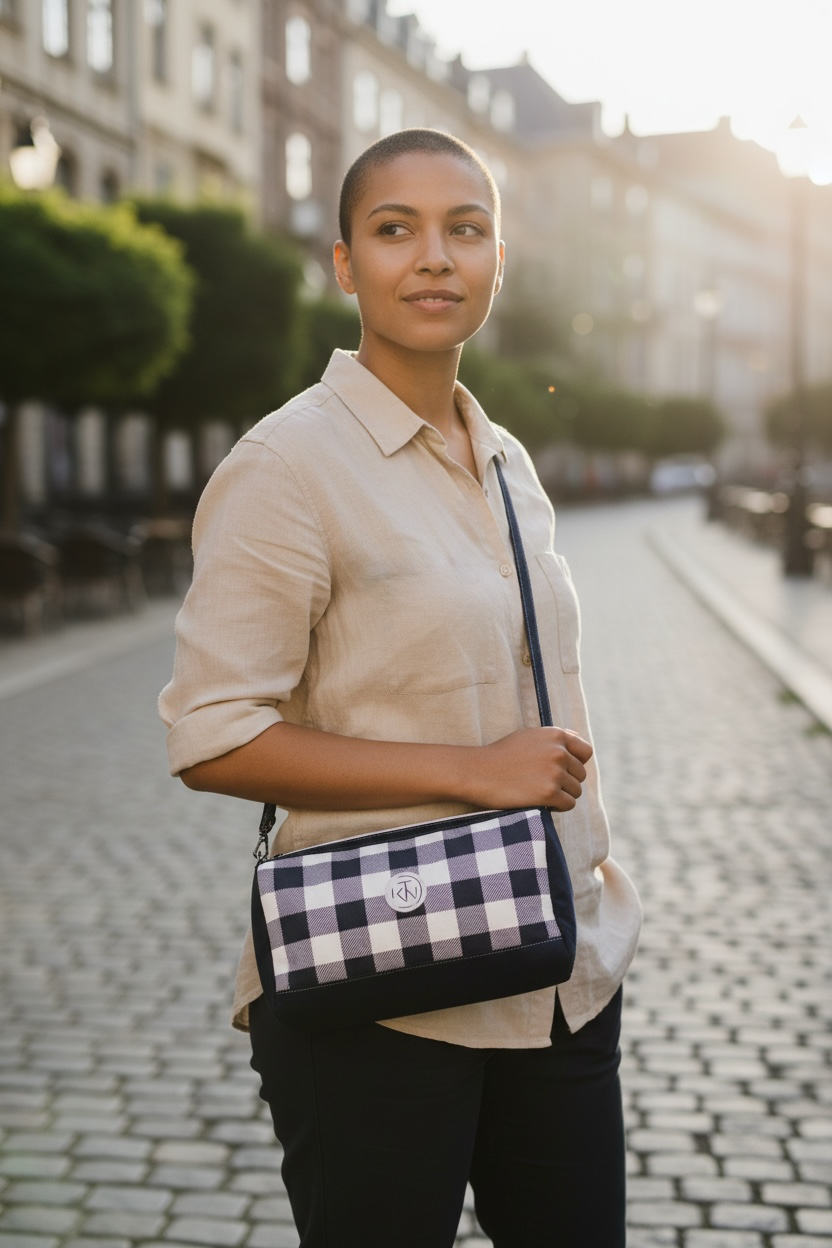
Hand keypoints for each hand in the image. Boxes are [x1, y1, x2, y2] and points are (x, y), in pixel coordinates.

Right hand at [467, 727, 592, 811]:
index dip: (576, 763)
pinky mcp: (549, 793)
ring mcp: (555, 772)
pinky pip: (568, 804)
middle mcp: (559, 751)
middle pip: (581, 774)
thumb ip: (554, 738)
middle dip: (567, 782)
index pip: (586, 752)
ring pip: (576, 791)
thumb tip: (579, 740)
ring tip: (540, 794)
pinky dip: (558, 807)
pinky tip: (541, 803)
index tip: (561, 771)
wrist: (478, 772)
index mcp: (555, 735)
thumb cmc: (501, 755)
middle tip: (544, 785)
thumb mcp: (528, 736)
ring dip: (562, 795)